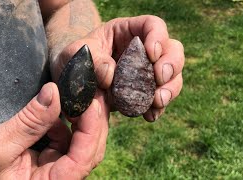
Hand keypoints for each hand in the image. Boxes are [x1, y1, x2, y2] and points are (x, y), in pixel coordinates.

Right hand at [0, 83, 108, 178]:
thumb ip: (29, 122)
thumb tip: (54, 92)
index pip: (83, 159)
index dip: (92, 129)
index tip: (90, 103)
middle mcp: (58, 178)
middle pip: (90, 150)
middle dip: (93, 121)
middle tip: (90, 93)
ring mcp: (55, 167)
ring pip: (82, 142)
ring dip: (81, 119)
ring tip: (75, 96)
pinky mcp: (49, 157)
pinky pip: (67, 138)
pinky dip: (67, 121)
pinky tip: (59, 109)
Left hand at [52, 15, 183, 121]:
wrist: (71, 83)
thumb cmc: (74, 60)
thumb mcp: (74, 54)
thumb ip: (91, 59)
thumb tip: (111, 74)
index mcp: (127, 32)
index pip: (152, 25)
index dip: (158, 37)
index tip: (151, 54)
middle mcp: (142, 51)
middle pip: (172, 50)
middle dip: (171, 65)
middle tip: (159, 79)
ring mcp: (146, 72)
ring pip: (172, 76)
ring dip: (169, 89)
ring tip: (157, 101)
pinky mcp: (145, 92)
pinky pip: (160, 98)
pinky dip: (158, 107)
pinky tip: (150, 115)